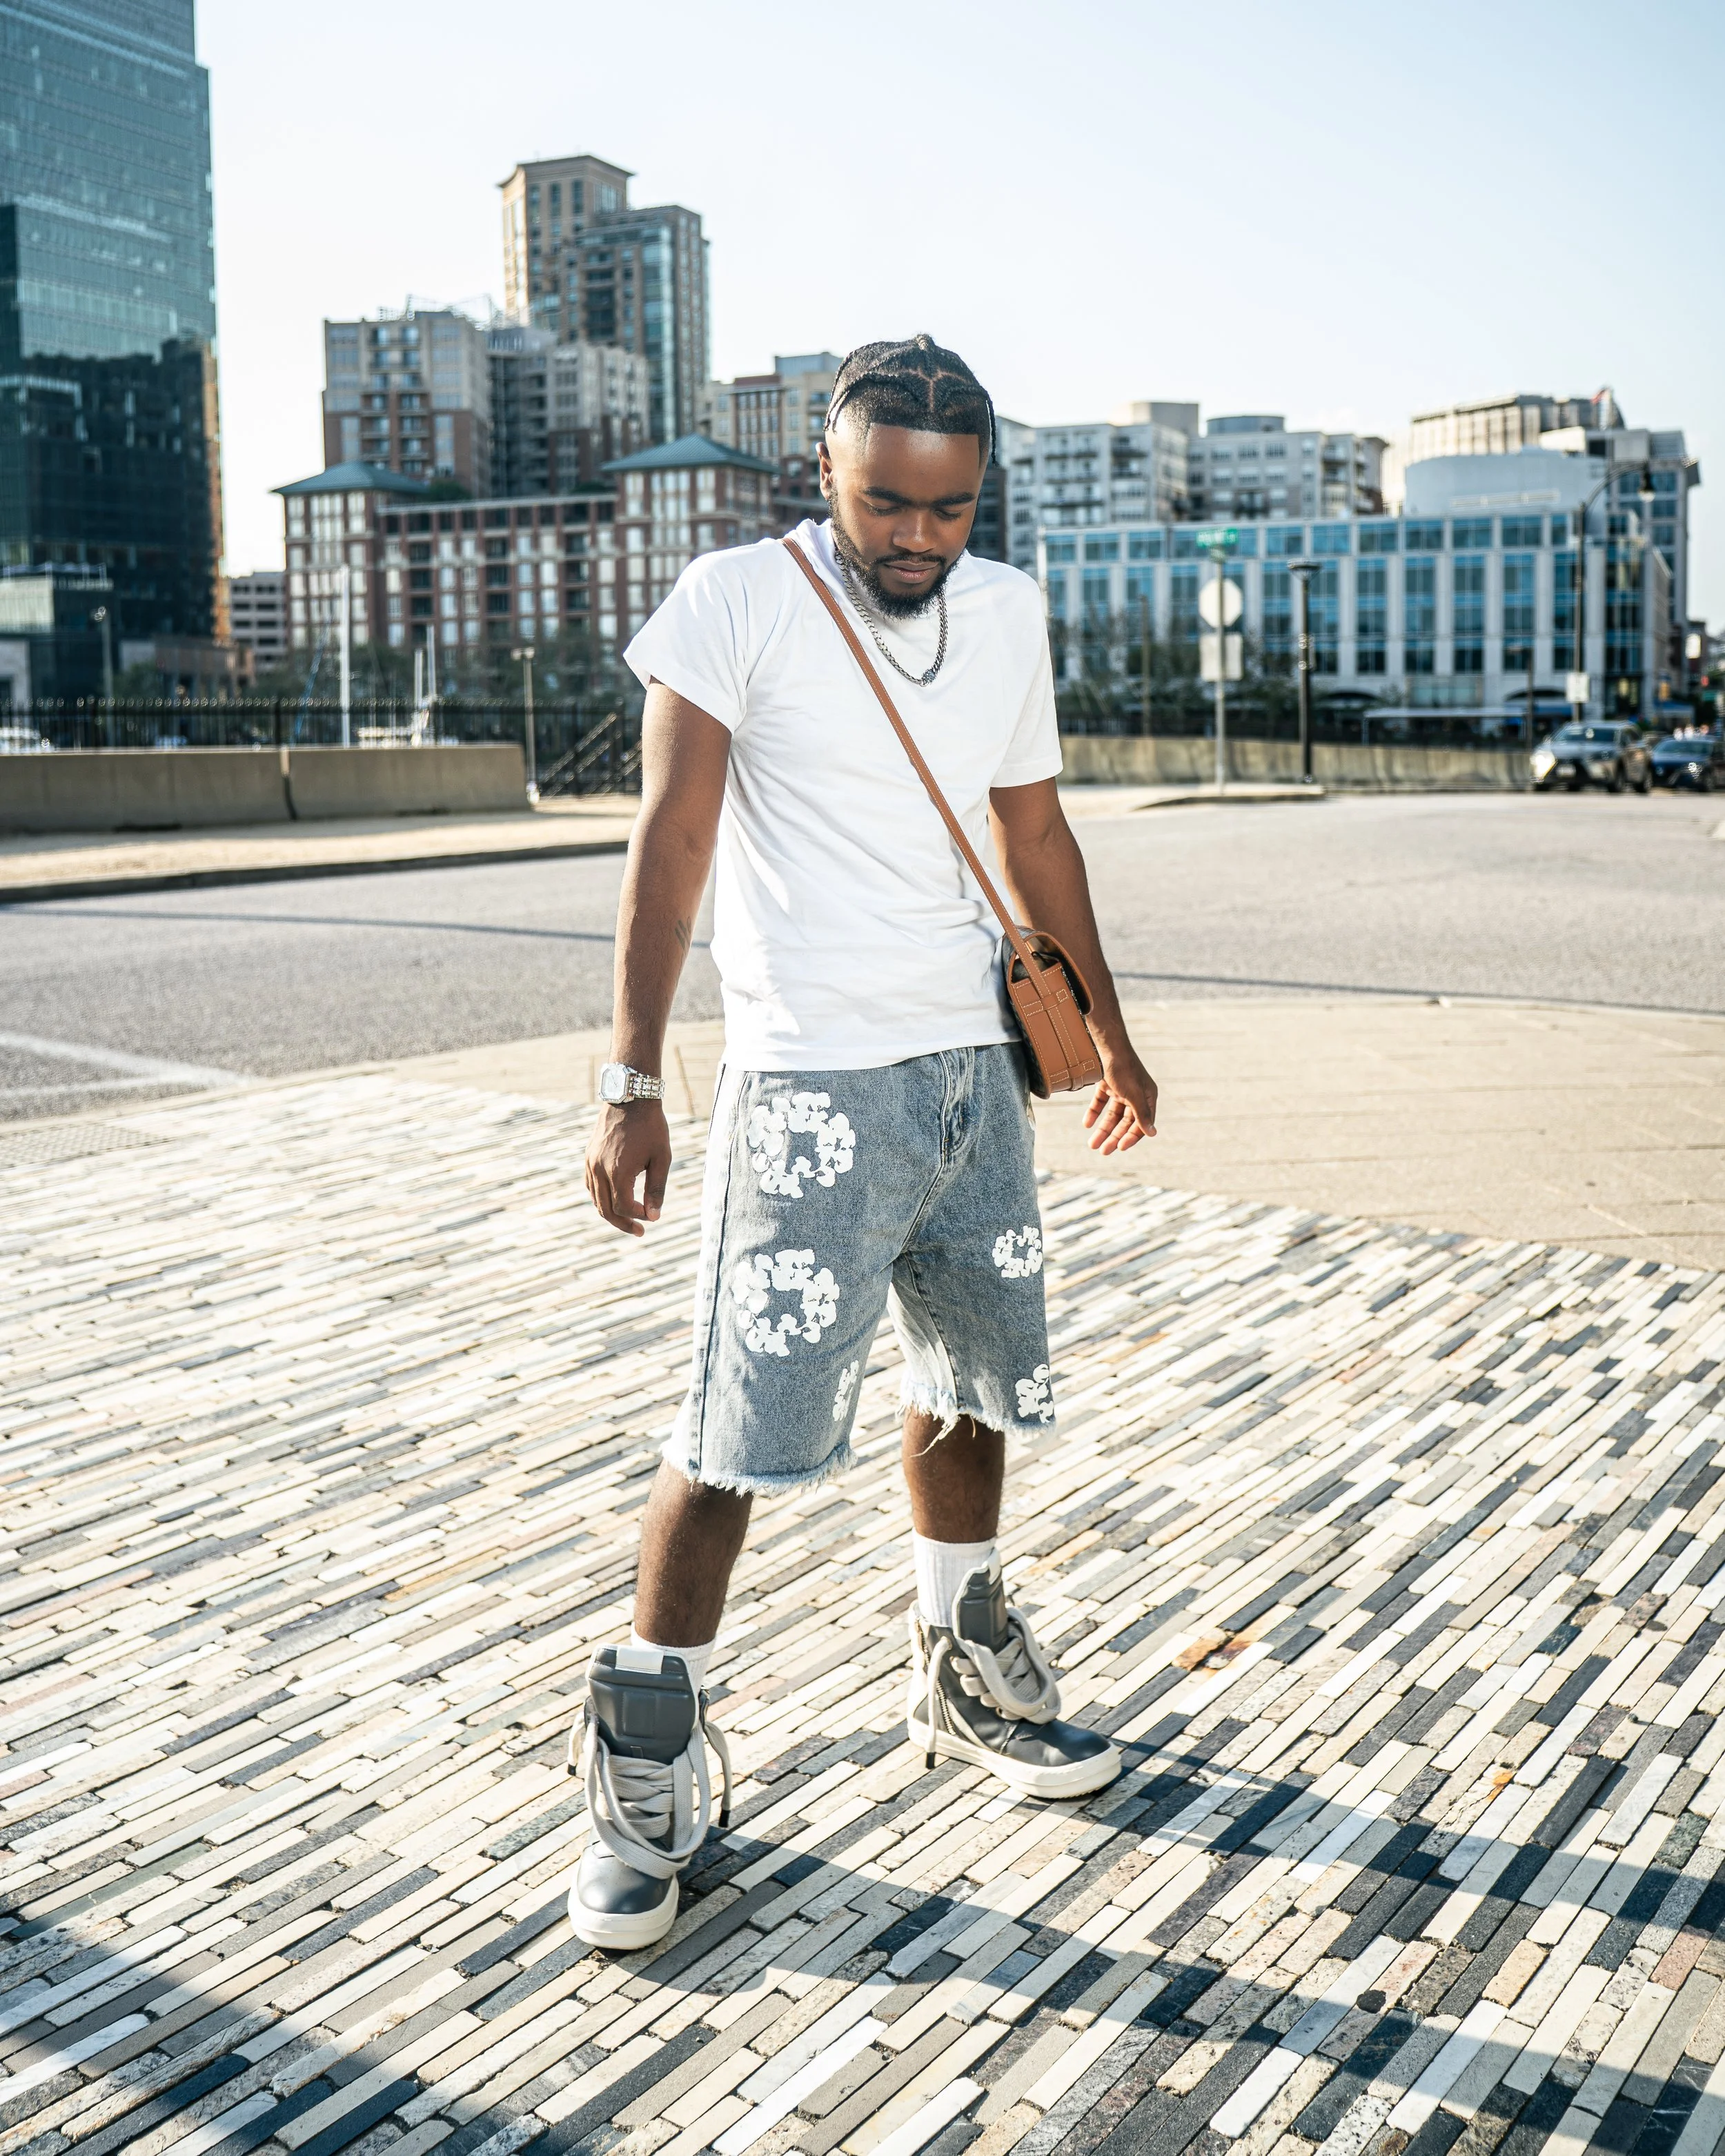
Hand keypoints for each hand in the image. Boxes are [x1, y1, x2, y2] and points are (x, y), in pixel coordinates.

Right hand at [586, 1101, 671, 1234]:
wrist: (630, 1097)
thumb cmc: (651, 1127)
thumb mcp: (661, 1158)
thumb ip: (656, 1189)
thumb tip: (654, 1216)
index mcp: (618, 1171)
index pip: (623, 1207)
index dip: (638, 1216)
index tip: (652, 1216)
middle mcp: (599, 1169)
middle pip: (605, 1209)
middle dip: (623, 1223)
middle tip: (640, 1231)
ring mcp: (590, 1162)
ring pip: (596, 1199)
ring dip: (610, 1213)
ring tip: (628, 1219)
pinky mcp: (588, 1156)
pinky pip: (590, 1185)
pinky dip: (601, 1198)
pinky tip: (614, 1201)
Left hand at [1083, 1040, 1157, 1153]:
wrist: (1107, 1046)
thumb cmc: (1124, 1069)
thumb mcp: (1134, 1094)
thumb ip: (1141, 1114)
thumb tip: (1152, 1134)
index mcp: (1147, 1097)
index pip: (1141, 1123)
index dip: (1131, 1137)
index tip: (1119, 1148)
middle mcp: (1136, 1095)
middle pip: (1125, 1122)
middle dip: (1114, 1137)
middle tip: (1103, 1151)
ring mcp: (1122, 1090)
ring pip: (1112, 1115)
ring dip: (1103, 1129)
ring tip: (1092, 1144)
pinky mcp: (1108, 1084)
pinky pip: (1101, 1103)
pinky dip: (1094, 1113)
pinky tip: (1086, 1124)